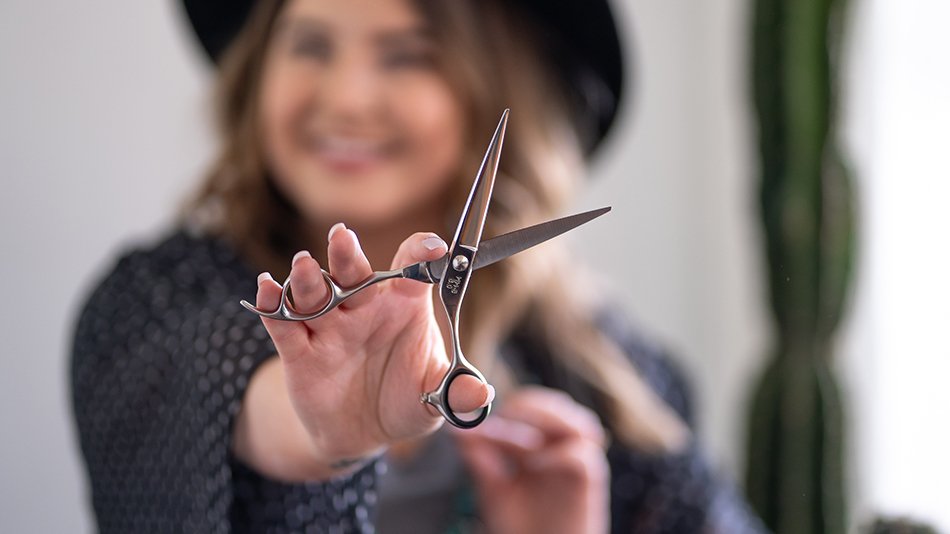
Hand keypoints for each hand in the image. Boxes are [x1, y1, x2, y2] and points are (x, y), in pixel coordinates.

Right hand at [253, 224, 489, 469]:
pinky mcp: (299, 350)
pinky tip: (267, 287)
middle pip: (355, 273)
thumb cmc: (406, 402)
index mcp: (404, 308)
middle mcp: (365, 309)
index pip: (412, 270)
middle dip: (347, 255)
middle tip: (342, 236)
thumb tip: (482, 393)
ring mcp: (330, 327)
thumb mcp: (436, 401)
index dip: (421, 253)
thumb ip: (456, 392)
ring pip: (316, 293)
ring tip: (304, 265)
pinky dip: (273, 304)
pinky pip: (284, 323)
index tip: (433, 246)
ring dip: (309, 278)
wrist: (363, 433)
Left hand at [454, 386, 609, 533]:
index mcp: (541, 444)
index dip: (505, 409)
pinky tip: (535, 464)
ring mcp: (580, 462)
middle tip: (500, 425)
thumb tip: (458, 430)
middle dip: (526, 408)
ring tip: (520, 442)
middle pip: (556, 404)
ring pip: (579, 421)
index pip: (529, 406)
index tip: (477, 423)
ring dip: (548, 422)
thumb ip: (480, 459)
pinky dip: (558, 454)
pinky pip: (582, 455)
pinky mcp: (591, 482)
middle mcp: (563, 447)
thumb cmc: (523, 527)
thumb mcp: (494, 488)